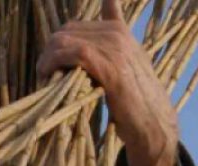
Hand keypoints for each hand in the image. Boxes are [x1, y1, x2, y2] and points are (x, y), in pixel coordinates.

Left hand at [36, 0, 178, 165]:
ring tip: (45, 77)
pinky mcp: (108, 65)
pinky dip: (52, 64)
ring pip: (63, 41)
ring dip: (47, 59)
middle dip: (50, 52)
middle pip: (65, 32)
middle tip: (45, 73)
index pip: (74, 26)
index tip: (51, 64)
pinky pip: (70, 54)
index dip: (58, 45)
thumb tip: (102, 10)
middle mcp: (116, 33)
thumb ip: (108, 43)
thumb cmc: (134, 100)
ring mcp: (114, 47)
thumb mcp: (123, 65)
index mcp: (118, 30)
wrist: (152, 123)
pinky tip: (48, 77)